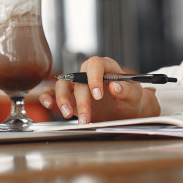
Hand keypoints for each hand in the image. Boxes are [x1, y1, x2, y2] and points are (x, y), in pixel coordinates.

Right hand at [39, 56, 160, 123]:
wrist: (125, 111)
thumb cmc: (130, 99)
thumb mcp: (135, 95)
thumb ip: (127, 90)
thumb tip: (115, 86)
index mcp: (106, 67)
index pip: (96, 64)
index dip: (94, 77)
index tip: (98, 95)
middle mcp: (88, 73)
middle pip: (78, 79)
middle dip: (81, 100)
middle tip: (86, 118)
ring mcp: (77, 85)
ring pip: (63, 85)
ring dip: (63, 99)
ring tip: (68, 115)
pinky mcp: (69, 97)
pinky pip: (53, 93)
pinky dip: (48, 97)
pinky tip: (48, 104)